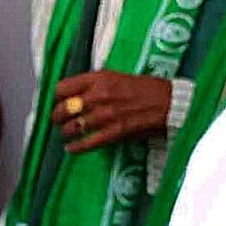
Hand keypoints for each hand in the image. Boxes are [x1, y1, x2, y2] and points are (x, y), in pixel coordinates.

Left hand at [51, 71, 174, 152]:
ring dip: (66, 132)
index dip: (56, 97)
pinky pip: (88, 142)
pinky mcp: (115, 132)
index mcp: (99, 78)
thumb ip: (94, 84)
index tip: (57, 101)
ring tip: (66, 133)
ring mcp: (106, 115)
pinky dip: (76, 147)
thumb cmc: (145, 88)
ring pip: (73, 127)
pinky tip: (71, 148)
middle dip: (57, 117)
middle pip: (63, 109)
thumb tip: (74, 94)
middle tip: (57, 120)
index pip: (63, 87)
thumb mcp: (116, 77)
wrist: (168, 103)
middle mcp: (99, 95)